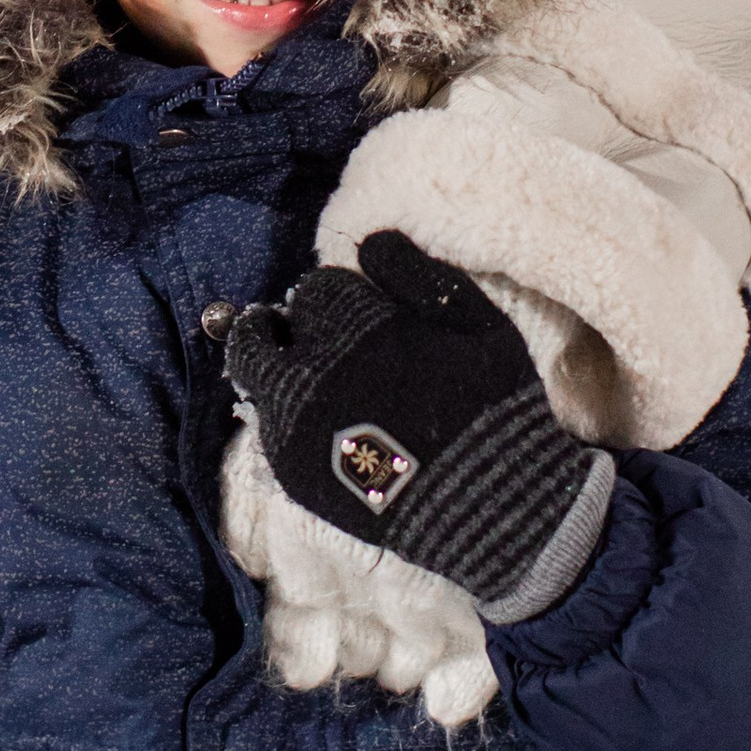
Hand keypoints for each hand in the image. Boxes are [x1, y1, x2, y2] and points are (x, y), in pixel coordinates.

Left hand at [223, 229, 610, 621]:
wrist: (494, 509)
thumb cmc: (494, 409)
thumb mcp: (480, 325)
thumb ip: (420, 277)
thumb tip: (373, 241)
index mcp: (359, 327)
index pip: (318, 289)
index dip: (335, 297)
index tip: (352, 311)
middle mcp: (314, 371)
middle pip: (269, 330)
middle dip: (290, 328)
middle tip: (311, 338)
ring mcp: (297, 426)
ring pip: (256, 375)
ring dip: (273, 367)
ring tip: (304, 376)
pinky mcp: (294, 473)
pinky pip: (268, 427)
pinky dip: (282, 414)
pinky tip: (316, 422)